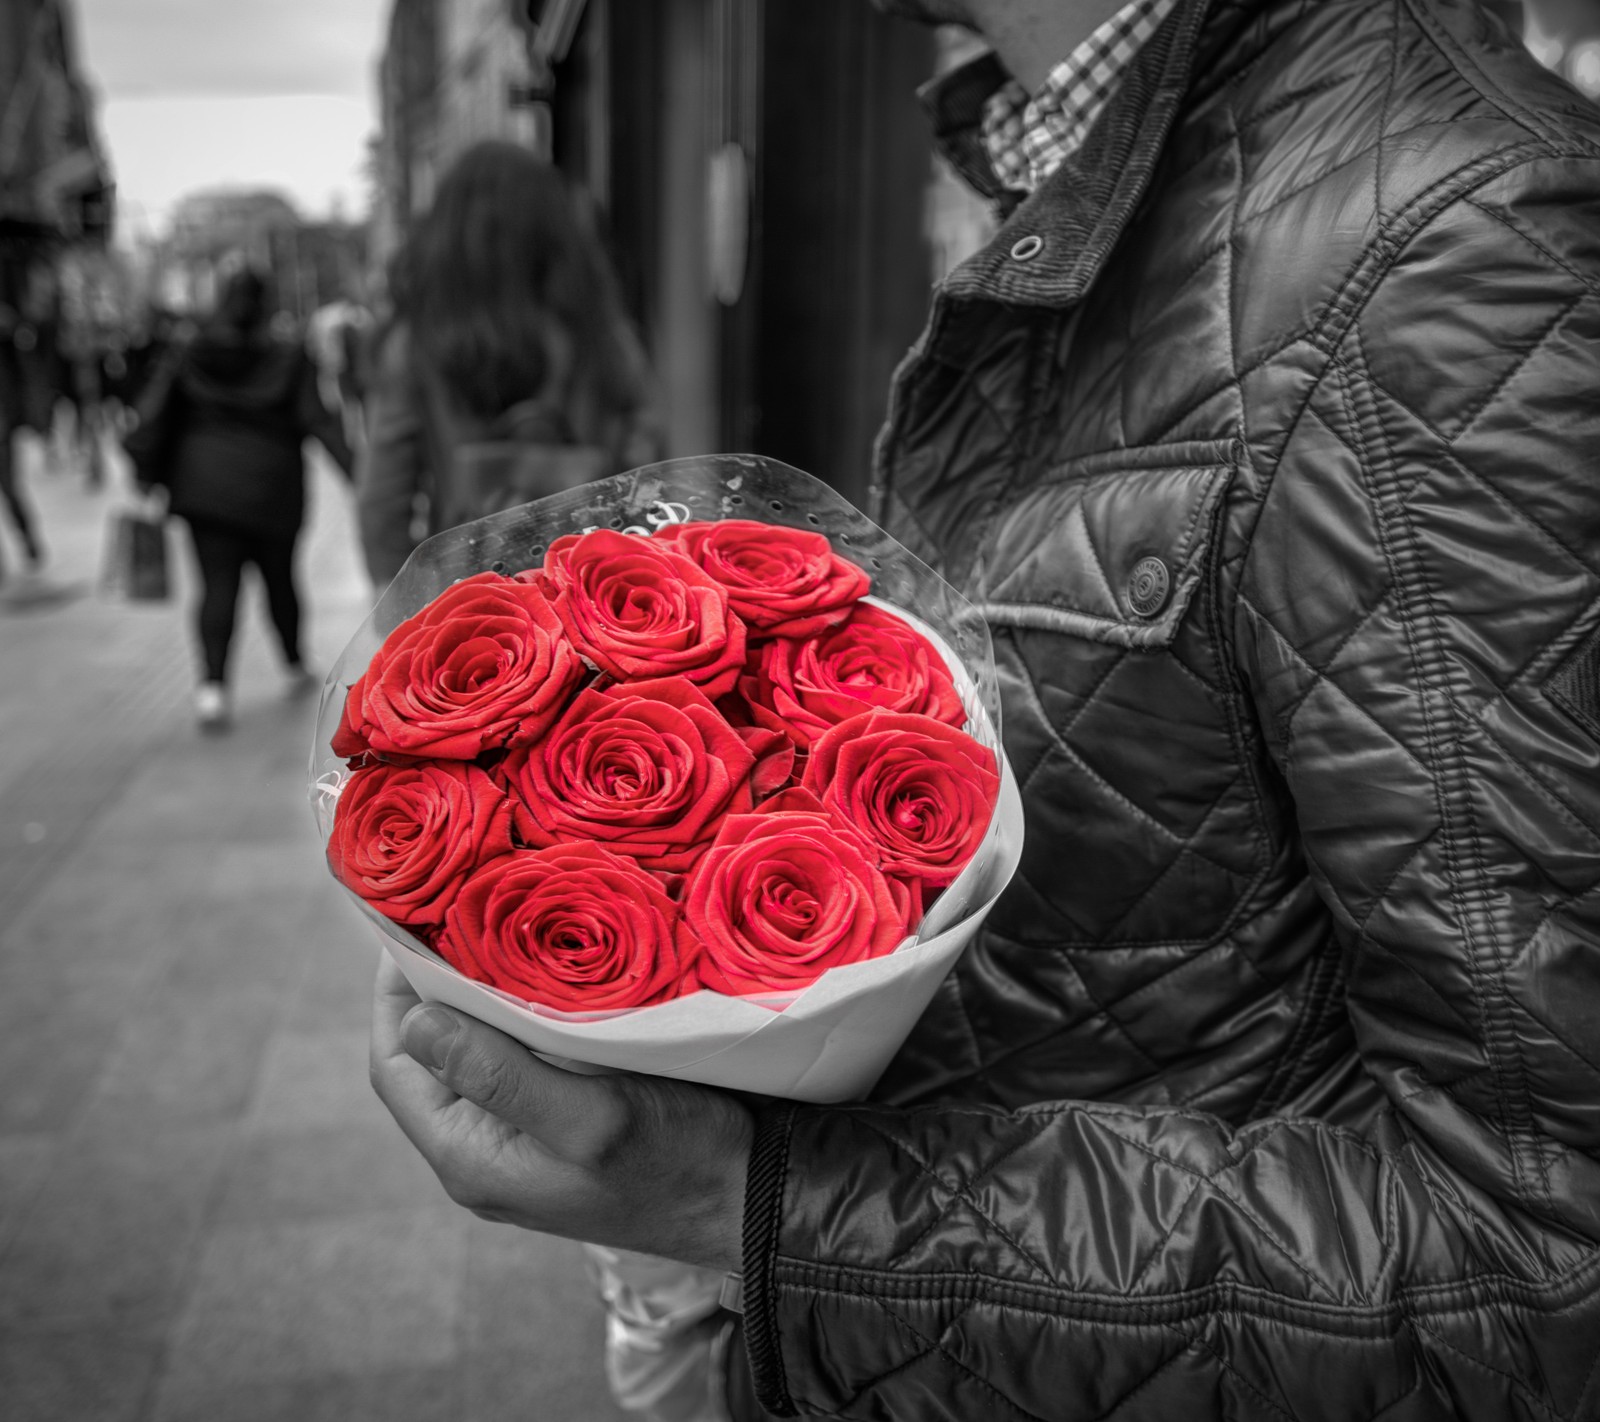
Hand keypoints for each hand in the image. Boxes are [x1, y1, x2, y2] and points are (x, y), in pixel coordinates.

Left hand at [369, 955, 752, 1270]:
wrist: (753, 1197)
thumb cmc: (678, 1161)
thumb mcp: (591, 1116)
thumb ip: (500, 1076)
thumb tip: (418, 1021)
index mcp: (473, 1158)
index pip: (397, 1066)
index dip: (396, 996)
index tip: (410, 927)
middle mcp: (486, 1152)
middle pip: (430, 1058)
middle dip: (435, 989)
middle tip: (459, 916)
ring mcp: (524, 1139)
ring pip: (476, 1056)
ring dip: (478, 1000)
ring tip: (498, 934)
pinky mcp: (562, 1123)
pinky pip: (519, 1062)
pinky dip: (519, 1016)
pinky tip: (544, 979)